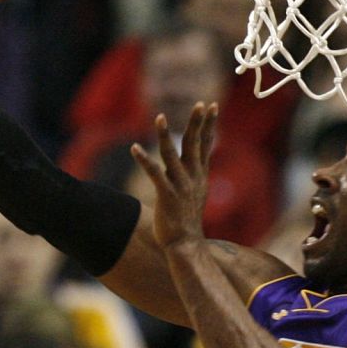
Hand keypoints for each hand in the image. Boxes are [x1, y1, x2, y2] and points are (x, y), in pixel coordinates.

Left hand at [130, 103, 218, 250]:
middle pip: (194, 144)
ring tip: (159, 117)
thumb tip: (196, 162)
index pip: (205, 144)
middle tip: (199, 104)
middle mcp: (193, 177)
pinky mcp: (167, 196)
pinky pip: (155, 174)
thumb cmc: (187, 219)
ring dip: (165, 136)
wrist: (186, 244)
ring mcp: (180, 186)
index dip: (209, 124)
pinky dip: (144, 160)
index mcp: (200, 174)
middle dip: (197, 123)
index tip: (212, 105)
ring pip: (172, 155)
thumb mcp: (196, 192)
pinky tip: (134, 148)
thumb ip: (195, 174)